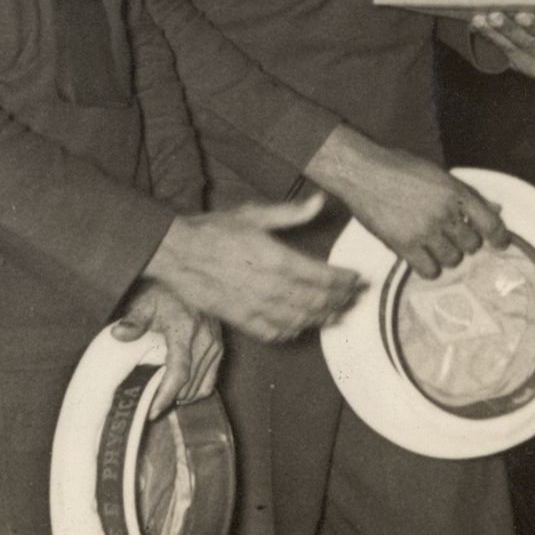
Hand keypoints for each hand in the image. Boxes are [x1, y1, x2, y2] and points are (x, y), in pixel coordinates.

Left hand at [115, 279, 221, 417]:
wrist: (190, 280)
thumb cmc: (164, 292)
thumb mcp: (145, 302)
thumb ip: (134, 320)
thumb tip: (118, 335)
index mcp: (185, 330)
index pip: (179, 373)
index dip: (166, 395)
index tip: (152, 410)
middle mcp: (205, 340)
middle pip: (189, 384)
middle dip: (170, 400)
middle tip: (150, 407)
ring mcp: (215, 345)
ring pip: (201, 386)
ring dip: (182, 396)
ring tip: (163, 399)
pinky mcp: (220, 348)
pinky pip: (211, 380)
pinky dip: (196, 390)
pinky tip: (181, 391)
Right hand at [145, 192, 364, 341]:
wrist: (177, 253)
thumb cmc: (214, 231)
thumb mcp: (254, 214)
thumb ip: (291, 213)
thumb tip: (320, 202)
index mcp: (278, 259)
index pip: (324, 276)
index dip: (345, 280)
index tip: (357, 279)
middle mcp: (272, 287)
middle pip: (318, 301)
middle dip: (342, 300)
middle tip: (356, 298)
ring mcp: (257, 307)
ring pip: (301, 320)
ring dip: (324, 318)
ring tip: (339, 314)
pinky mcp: (242, 320)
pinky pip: (275, 332)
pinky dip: (293, 332)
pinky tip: (301, 327)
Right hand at [304, 125, 506, 278]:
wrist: (362, 172)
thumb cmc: (400, 168)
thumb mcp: (438, 174)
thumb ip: (466, 194)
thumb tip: (496, 209)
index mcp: (456, 192)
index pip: (490, 223)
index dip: (500, 237)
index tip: (501, 244)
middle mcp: (444, 213)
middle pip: (471, 245)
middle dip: (465, 243)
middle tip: (450, 236)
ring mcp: (425, 231)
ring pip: (452, 260)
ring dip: (447, 256)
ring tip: (433, 245)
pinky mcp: (404, 246)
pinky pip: (429, 271)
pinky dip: (429, 268)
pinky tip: (422, 258)